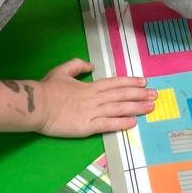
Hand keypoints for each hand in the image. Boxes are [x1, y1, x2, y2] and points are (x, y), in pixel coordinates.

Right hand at [35, 59, 156, 136]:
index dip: (131, 82)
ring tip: (150, 107)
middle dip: (140, 94)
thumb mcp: (62, 71)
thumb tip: (92, 66)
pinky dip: (121, 123)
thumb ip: (78, 66)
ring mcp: (92, 112)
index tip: (144, 82)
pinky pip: (107, 124)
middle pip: (121, 94)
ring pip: (119, 108)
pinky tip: (133, 122)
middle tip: (155, 95)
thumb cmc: (47, 89)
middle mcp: (94, 98)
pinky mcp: (86, 126)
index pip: (115, 82)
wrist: (36, 104)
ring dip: (136, 107)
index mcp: (89, 86)